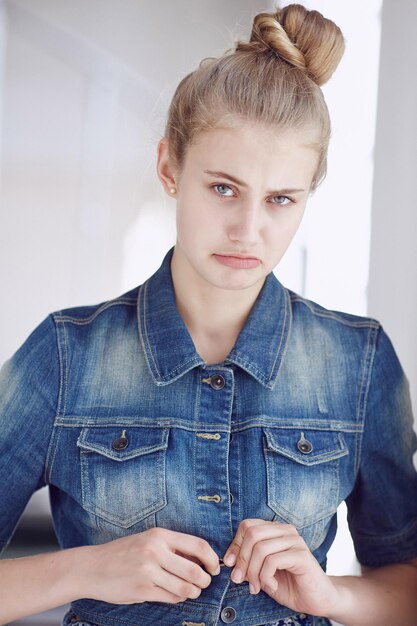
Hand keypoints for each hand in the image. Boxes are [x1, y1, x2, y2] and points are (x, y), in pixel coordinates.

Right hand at [82, 527, 219, 603]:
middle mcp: (155, 552)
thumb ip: (172, 547)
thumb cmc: (124, 552)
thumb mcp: (148, 540)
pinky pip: (171, 598)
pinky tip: (175, 594)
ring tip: (191, 591)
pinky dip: (178, 598)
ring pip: (185, 588)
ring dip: (193, 592)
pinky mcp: (142, 590)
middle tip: (204, 582)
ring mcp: (148, 572)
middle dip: (205, 580)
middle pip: (195, 570)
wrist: (92, 567)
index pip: (197, 546)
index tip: (214, 567)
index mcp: (159, 536)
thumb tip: (202, 559)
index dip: (211, 559)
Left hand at [223, 519, 337, 615]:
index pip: (247, 525)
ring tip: (256, 586)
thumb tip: (230, 560)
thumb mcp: (262, 572)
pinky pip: (272, 561)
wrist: (317, 600)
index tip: (230, 564)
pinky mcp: (301, 555)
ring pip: (260, 548)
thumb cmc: (290, 585)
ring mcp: (295, 541)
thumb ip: (249, 562)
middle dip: (242, 559)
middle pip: (252, 534)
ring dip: (253, 572)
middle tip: (240, 579)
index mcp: (276, 530)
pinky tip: (271, 585)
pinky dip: (266, 576)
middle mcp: (286, 531)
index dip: (235, 545)